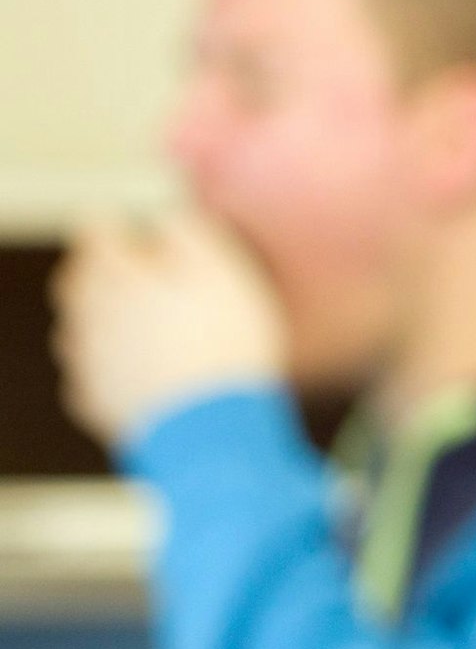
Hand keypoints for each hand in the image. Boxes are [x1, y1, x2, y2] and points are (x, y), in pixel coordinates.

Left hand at [51, 212, 286, 446]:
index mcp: (112, 272)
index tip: (160, 244)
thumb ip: (187, 228)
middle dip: (112, 275)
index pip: (96, 226)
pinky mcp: (94, 402)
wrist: (212, 429)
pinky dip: (117, 367)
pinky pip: (96, 372)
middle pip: (80, 278)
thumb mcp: (222, 266)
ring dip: (112, 322)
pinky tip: (152, 374)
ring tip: (160, 334)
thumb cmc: (223, 341)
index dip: (128, 229)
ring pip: (85, 326)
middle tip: (157, 285)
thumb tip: (166, 220)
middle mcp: (84, 311)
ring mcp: (84, 360)